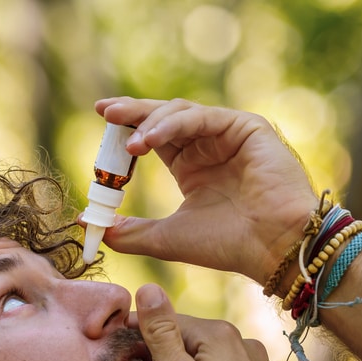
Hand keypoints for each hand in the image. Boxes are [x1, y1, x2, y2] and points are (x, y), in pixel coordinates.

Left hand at [94, 97, 319, 283]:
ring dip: (150, 123)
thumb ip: (131, 231)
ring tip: (129, 143)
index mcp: (193, 167)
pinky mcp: (247, 127)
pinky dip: (172, 125)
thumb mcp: (167, 238)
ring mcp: (229, 134)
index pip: (153, 137)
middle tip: (104, 111)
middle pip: (163, 118)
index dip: (126, 128)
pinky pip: (202, 118)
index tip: (101, 120)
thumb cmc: (228, 245)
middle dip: (132, 113)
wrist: (272, 248)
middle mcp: (209, 146)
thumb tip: (89, 227)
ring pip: (181, 114)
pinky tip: (150, 139)